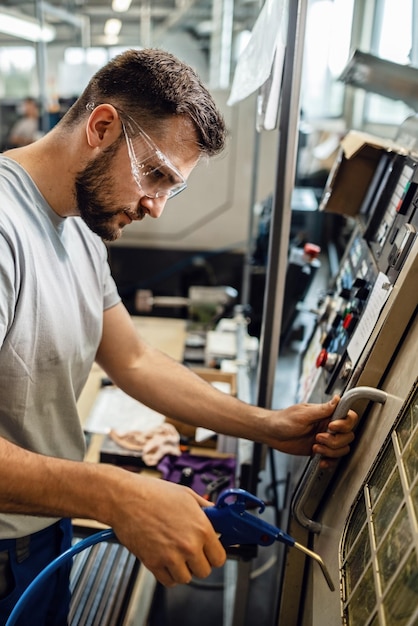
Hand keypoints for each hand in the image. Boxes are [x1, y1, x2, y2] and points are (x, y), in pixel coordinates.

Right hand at [108, 474, 225, 586]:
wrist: (125, 498)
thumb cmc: (154, 493)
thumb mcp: (186, 495)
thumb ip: (205, 508)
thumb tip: (216, 515)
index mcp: (201, 528)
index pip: (219, 557)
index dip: (214, 554)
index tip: (209, 551)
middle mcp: (189, 545)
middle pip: (204, 571)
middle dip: (198, 562)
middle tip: (190, 551)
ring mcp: (171, 557)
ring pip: (186, 578)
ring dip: (183, 569)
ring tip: (175, 553)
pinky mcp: (153, 564)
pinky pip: (168, 581)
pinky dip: (168, 574)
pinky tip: (165, 559)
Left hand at [266, 395, 357, 466]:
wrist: (272, 434)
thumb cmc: (283, 420)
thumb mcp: (303, 414)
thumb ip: (322, 409)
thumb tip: (337, 398)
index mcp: (326, 414)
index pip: (348, 417)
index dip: (344, 424)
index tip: (331, 427)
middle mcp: (328, 426)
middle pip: (348, 435)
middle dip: (334, 440)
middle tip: (318, 437)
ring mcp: (325, 439)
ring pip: (342, 448)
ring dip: (330, 451)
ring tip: (315, 447)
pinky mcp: (321, 450)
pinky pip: (334, 458)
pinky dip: (329, 461)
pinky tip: (320, 459)